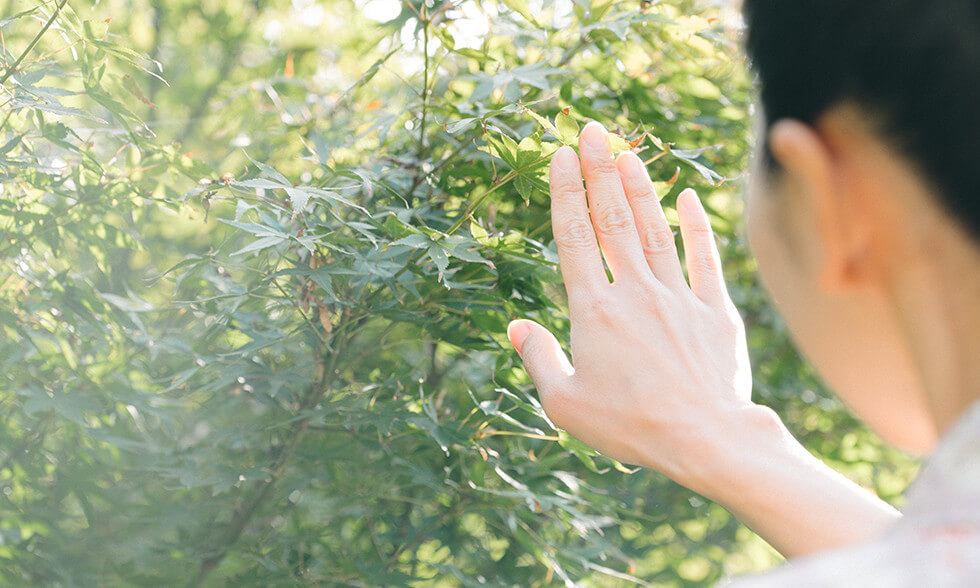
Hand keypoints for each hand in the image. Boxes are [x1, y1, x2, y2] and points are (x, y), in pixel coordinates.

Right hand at [507, 121, 764, 491]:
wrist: (706, 440)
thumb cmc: (630, 427)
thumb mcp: (565, 404)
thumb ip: (538, 358)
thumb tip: (516, 328)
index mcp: (594, 311)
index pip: (575, 237)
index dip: (567, 192)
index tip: (562, 156)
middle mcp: (635, 292)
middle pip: (614, 220)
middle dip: (600, 171)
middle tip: (592, 130)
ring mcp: (678, 297)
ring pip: (656, 230)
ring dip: (641, 189)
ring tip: (628, 153)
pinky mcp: (715, 311)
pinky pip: (704, 258)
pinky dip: (696, 227)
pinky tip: (688, 198)